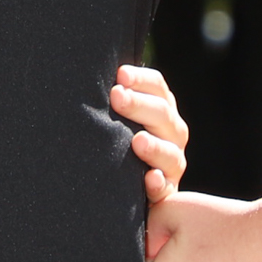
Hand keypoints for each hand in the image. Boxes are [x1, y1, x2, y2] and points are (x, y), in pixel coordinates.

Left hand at [107, 64, 190, 203]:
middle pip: (163, 114)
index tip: (119, 74)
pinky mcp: (166, 192)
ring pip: (169, 153)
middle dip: (139, 104)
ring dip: (154, 146)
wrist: (126, 186)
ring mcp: (171, 163)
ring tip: (137, 140)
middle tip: (117, 96)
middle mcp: (172, 134)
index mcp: (161, 109)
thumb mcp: (118, 115)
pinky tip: (150, 179)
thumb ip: (115, 95)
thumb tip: (90, 69)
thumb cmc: (116, 140)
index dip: (141, 79)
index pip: (157, 87)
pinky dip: (159, 183)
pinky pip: (165, 189)